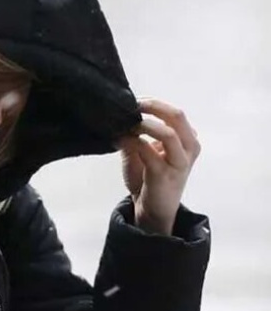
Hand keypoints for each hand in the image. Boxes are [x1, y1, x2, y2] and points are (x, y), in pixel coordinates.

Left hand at [116, 99, 200, 235]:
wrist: (152, 209)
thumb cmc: (148, 177)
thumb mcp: (140, 151)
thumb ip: (134, 134)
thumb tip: (120, 116)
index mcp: (187, 139)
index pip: (174, 112)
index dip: (152, 103)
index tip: (131, 101)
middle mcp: (189, 148)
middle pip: (177, 116)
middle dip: (152, 106)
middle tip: (131, 106)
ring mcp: (179, 162)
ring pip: (168, 133)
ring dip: (144, 124)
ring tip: (128, 124)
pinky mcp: (164, 175)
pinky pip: (149, 151)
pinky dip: (133, 142)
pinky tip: (120, 140)